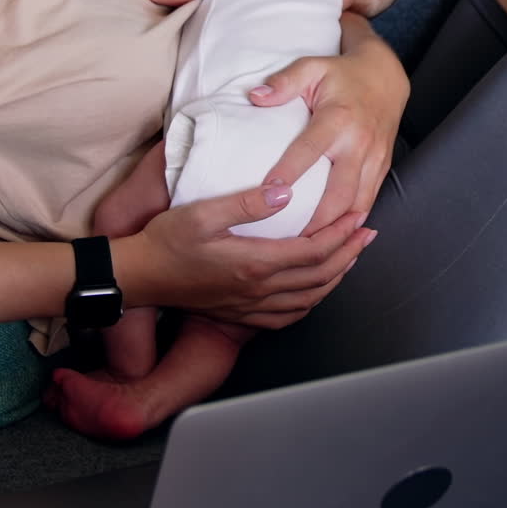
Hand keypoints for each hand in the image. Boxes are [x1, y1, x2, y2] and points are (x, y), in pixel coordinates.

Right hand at [114, 184, 375, 328]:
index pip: (314, 251)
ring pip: (310, 298)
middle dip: (349, 254)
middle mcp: (258, 290)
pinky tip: (316, 290)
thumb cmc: (166, 241)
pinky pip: (289, 316)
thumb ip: (246, 202)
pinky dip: (312, 301)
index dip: (341, 234)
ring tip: (351, 257)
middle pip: (320, 276)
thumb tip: (285, 191)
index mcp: (254, 264)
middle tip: (367, 234)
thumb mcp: (202, 212)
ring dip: (336, 277)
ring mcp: (251, 307)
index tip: (357, 217)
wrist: (139, 277)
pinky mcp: (241, 315)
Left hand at [249, 14, 408, 231]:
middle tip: (286, 242)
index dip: (289, 173)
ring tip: (306, 249)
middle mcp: (359, 144)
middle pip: (339, 194)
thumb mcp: (311, 67)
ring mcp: (375, 160)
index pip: (309, 151)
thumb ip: (284, 82)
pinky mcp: (382, 169)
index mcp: (338, 119)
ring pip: (356, 206)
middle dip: (315, 222)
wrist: (386, 78)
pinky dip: (350, 223)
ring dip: (333, 230)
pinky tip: (331, 239)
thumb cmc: (340, 74)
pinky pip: (368, 203)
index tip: (268, 194)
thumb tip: (255, 96)